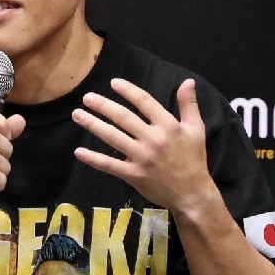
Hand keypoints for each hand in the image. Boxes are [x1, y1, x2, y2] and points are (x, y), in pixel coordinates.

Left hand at [71, 78, 214, 213]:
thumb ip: (189, 105)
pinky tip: (78, 152)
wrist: (192, 193)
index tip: (113, 82)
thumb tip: (187, 81)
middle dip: (103, 105)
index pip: (144, 102)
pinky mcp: (133, 175)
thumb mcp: (196, 129)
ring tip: (77, 115)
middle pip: (123, 117)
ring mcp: (142, 158)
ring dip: (93, 125)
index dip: (128, 90)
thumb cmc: (193, 159)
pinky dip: (93, 158)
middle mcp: (153, 139)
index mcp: (168, 126)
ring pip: (113, 137)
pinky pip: (109, 165)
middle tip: (87, 97)